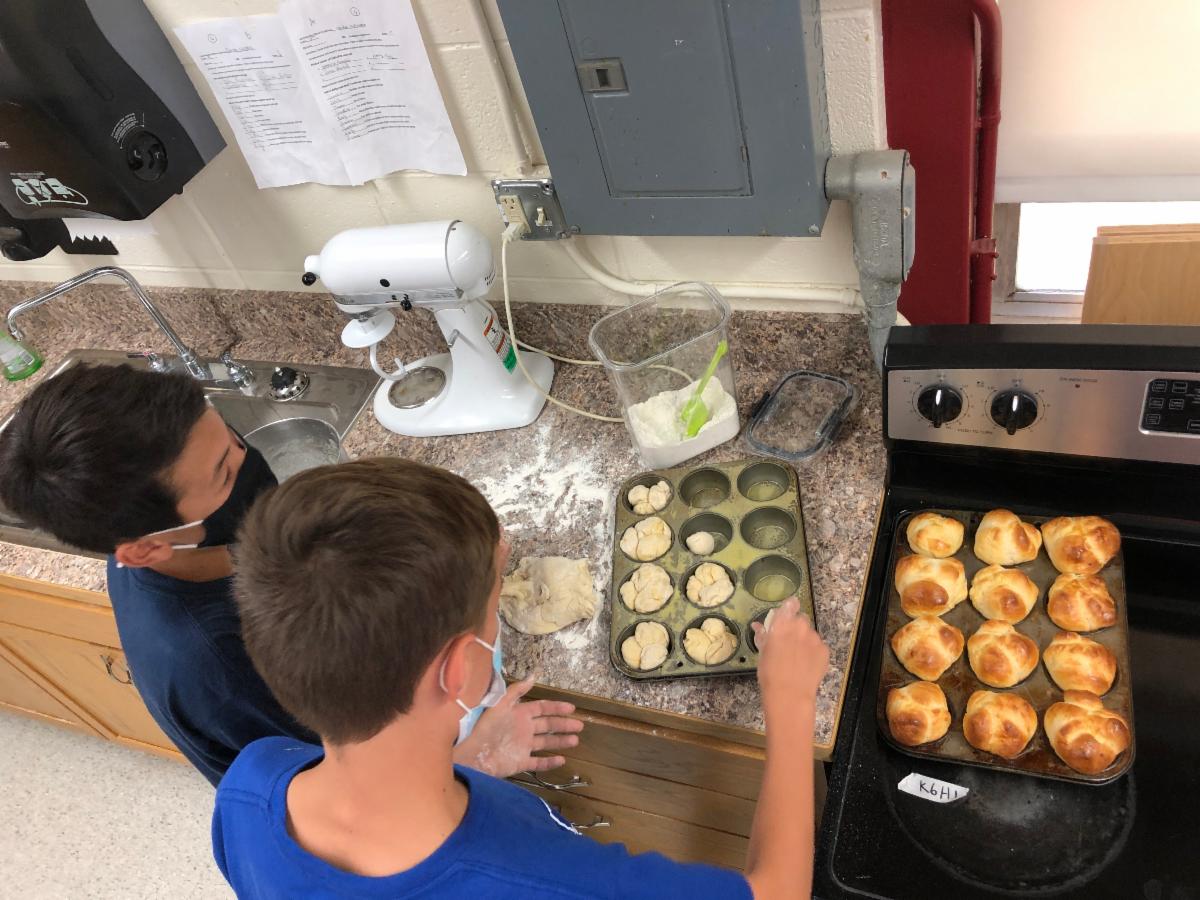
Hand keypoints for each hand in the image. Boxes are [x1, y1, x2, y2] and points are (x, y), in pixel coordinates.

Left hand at [452, 674, 583, 777]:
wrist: (473, 754)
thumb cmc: (485, 727)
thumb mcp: (500, 703)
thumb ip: (516, 690)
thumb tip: (534, 675)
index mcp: (519, 714)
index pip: (542, 708)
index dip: (556, 707)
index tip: (572, 707)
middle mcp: (523, 729)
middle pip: (548, 725)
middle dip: (563, 724)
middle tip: (580, 725)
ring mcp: (522, 747)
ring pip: (546, 743)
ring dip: (560, 741)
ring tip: (575, 740)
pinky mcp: (519, 762)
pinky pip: (537, 763)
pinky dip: (550, 762)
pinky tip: (562, 760)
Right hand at [751, 598, 829, 716]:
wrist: (789, 695)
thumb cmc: (770, 674)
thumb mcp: (762, 653)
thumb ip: (762, 636)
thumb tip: (758, 626)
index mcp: (782, 624)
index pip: (790, 604)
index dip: (789, 608)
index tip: (786, 617)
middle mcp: (800, 627)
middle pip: (801, 619)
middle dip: (796, 627)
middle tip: (789, 643)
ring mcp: (814, 638)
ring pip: (810, 633)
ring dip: (805, 640)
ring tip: (798, 657)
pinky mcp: (825, 650)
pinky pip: (819, 646)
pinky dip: (813, 652)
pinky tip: (806, 664)